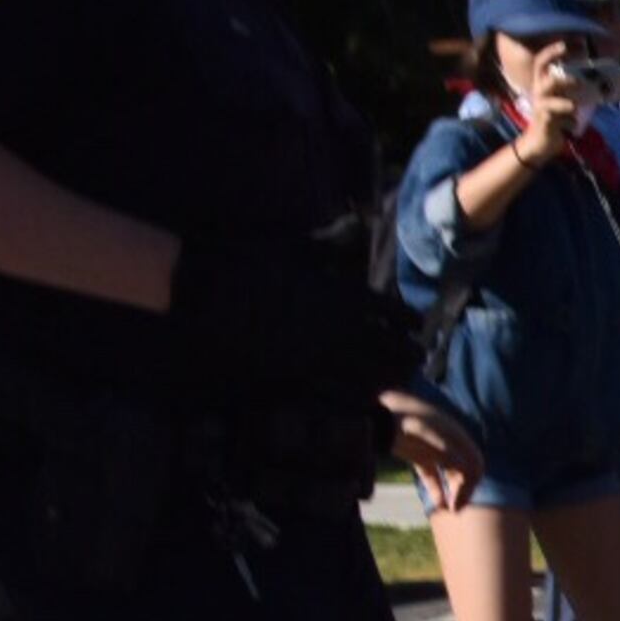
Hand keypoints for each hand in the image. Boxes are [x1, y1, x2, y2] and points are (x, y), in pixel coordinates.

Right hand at [168, 228, 423, 407]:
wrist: (202, 289)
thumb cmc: (249, 261)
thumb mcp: (296, 247)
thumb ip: (333, 243)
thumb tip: (358, 225)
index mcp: (345, 296)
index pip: (395, 313)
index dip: (410, 321)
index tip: (417, 325)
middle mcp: (340, 330)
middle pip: (392, 351)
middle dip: (407, 355)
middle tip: (416, 358)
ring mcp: (318, 357)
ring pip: (370, 376)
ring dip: (388, 378)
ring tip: (397, 379)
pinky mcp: (294, 377)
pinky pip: (337, 393)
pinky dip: (356, 395)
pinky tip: (362, 395)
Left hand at [381, 389, 482, 513]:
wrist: (376, 412)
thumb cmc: (400, 418)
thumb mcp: (422, 432)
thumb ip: (444, 449)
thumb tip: (468, 468)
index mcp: (455, 436)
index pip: (474, 464)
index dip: (470, 484)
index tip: (458, 502)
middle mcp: (449, 444)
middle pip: (466, 471)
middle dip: (464, 490)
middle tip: (456, 509)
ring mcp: (434, 450)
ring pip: (451, 475)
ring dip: (452, 492)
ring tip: (448, 509)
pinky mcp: (419, 456)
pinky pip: (433, 475)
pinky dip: (437, 490)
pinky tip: (437, 504)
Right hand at [527, 54, 590, 139]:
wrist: (541, 141)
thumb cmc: (555, 116)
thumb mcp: (563, 98)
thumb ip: (573, 88)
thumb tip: (598, 78)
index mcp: (542, 83)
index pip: (542, 62)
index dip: (552, 51)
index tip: (566, 43)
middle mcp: (539, 92)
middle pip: (548, 80)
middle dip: (565, 80)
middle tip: (580, 82)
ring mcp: (541, 107)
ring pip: (552, 101)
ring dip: (567, 104)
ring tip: (575, 107)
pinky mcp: (545, 122)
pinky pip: (559, 120)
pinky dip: (570, 122)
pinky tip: (573, 125)